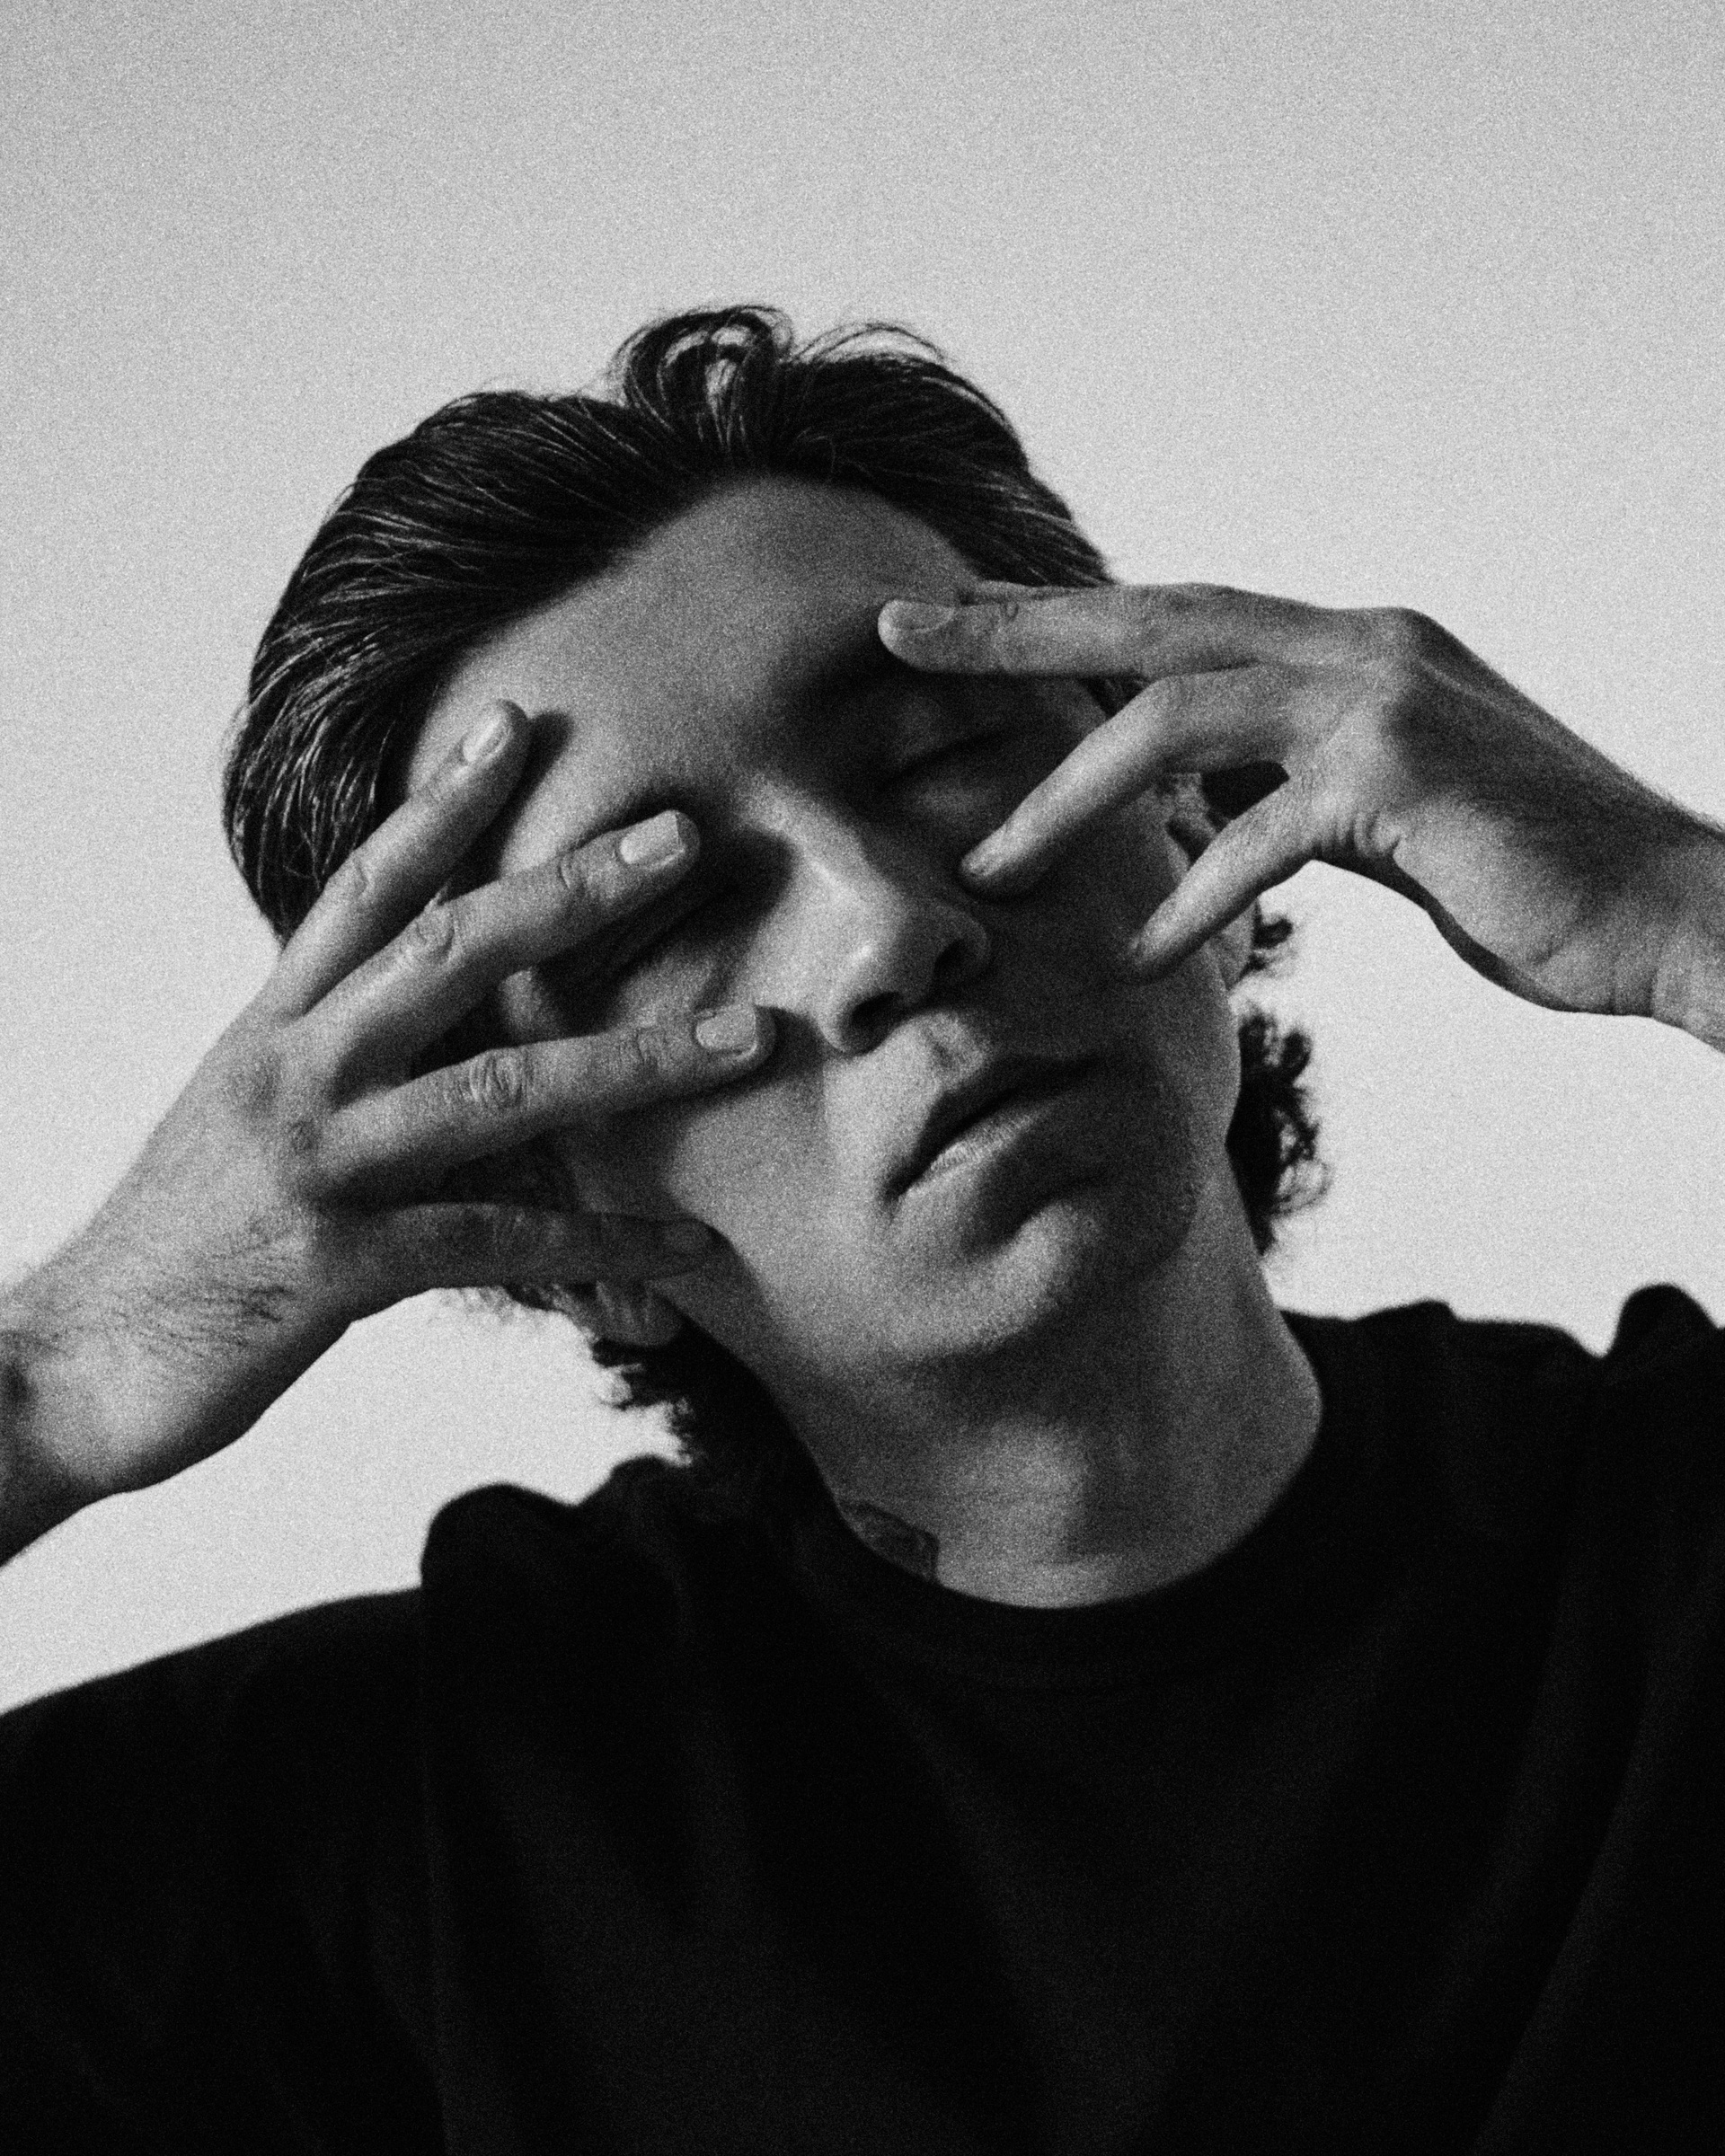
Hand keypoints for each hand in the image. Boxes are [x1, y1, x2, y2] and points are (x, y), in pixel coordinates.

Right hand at [4, 701, 770, 1522]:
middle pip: (449, 952)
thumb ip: (328, 1066)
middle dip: (572, 890)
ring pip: (500, 1088)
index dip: (442, 805)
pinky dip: (606, 1249)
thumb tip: (422, 1034)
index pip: (365, 890)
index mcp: (272, 1032)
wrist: (68, 1367)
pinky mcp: (338, 1265)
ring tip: (747, 1038)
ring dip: (638, 1061)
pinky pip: (501, 1242)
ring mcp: (317, 1165)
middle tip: (681, 837)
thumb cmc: (176, 1249)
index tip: (518, 726)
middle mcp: (294, 1074)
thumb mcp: (243, 1127)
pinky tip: (688, 1254)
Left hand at [880, 585, 1716, 1024]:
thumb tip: (1204, 817)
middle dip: (1020, 633)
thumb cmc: (1530, 877)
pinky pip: (1260, 836)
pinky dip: (1192, 899)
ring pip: (1180, 718)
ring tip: (994, 867)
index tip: (961, 625)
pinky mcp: (1404, 779)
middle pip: (1152, 622)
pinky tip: (1142, 957)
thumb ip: (1297, 793)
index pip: (1178, 618)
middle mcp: (1360, 647)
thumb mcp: (1388, 821)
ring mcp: (1384, 700)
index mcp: (1350, 649)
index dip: (1063, 619)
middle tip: (902, 636)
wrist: (1673, 907)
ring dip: (1072, 795)